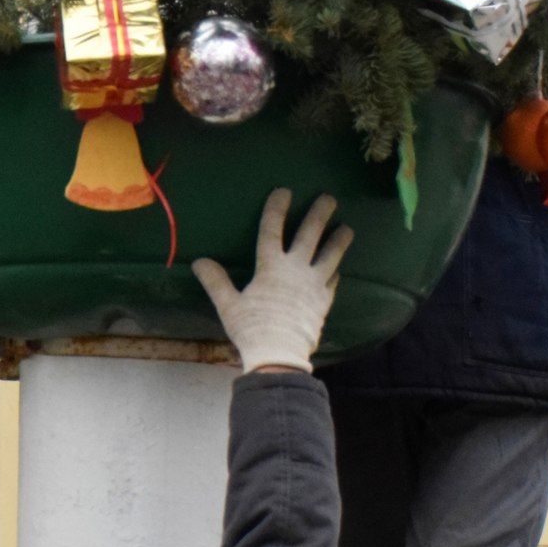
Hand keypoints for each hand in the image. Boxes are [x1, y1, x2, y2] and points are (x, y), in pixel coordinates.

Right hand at [193, 189, 354, 373]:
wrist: (280, 355)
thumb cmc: (251, 329)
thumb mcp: (228, 305)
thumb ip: (216, 281)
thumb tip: (199, 262)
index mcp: (270, 267)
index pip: (272, 230)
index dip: (277, 209)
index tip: (284, 191)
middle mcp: (295, 270)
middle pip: (309, 236)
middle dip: (319, 215)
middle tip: (329, 198)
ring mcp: (313, 285)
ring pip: (330, 256)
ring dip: (339, 241)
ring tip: (348, 229)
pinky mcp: (323, 302)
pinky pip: (332, 283)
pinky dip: (335, 273)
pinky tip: (338, 270)